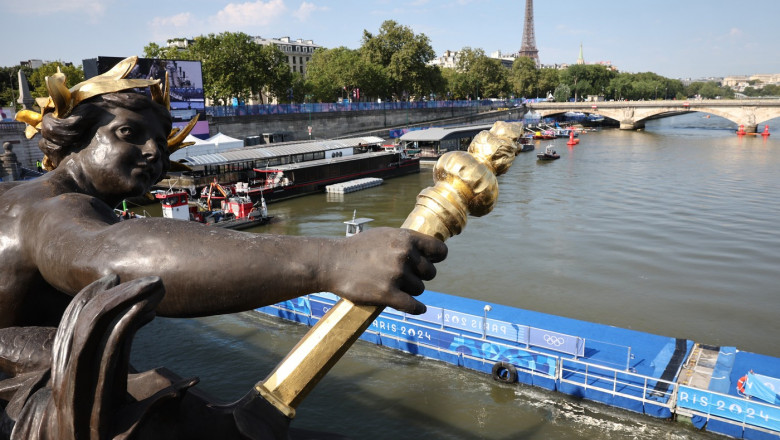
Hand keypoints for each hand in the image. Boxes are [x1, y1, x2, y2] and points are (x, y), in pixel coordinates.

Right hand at [319, 227, 446, 313]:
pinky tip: (418, 309)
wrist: (331, 262)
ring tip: (393, 286)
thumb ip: (405, 241)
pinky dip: (417, 309)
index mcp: (405, 238)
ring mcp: (396, 275)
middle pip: (430, 273)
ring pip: (419, 289)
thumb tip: (427, 250)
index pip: (439, 251)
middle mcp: (404, 255)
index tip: (432, 263)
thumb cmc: (357, 248)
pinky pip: (412, 306)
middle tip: (404, 277)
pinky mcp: (387, 294)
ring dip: (410, 291)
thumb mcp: (383, 235)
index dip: (436, 258)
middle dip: (420, 276)